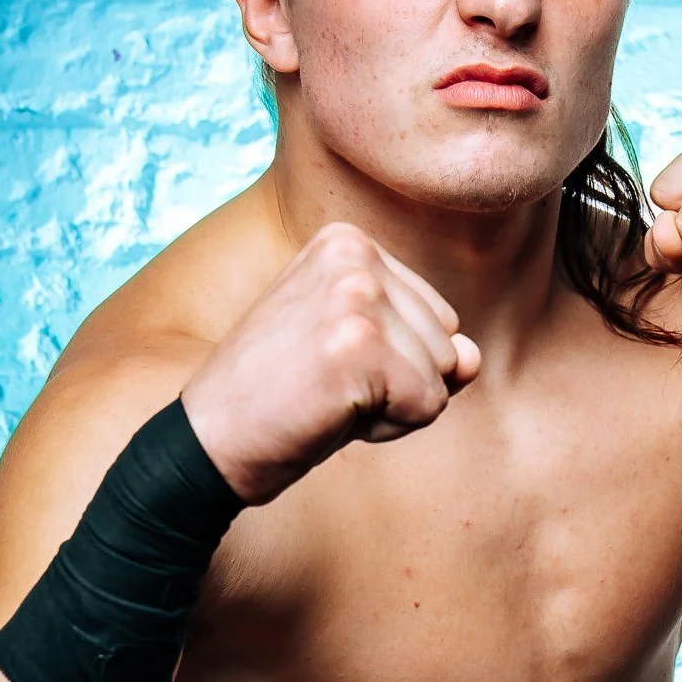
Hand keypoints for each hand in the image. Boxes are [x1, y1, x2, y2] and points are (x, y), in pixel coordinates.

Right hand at [180, 222, 480, 502]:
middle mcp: (354, 255)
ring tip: (325, 398)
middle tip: (323, 387)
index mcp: (347, 241)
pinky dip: (388, 428)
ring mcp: (356, 296)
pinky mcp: (360, 345)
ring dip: (393, 408)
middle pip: (446, 344)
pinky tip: (330, 414)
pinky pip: (428, 405)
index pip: (437, 317)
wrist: (209, 440)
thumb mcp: (358, 354)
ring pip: (442, 376)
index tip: (327, 365)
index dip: (393, 363)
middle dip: (399, 385)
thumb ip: (425, 347)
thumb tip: (472, 358)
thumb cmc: (279, 399)